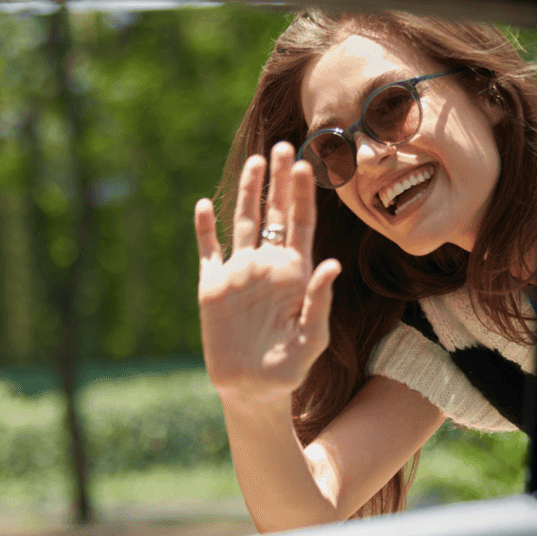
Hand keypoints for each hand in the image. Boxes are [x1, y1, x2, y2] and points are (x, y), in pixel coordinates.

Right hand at [195, 142, 342, 407]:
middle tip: (282, 146)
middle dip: (278, 181)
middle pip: (275, 214)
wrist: (253, 389)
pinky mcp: (213, 287)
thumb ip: (320, 301)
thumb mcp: (313, 337)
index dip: (302, 195)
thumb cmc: (290, 367)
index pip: (300, 224)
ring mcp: (239, 273)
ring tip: (254, 162)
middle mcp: (267, 266)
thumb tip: (332, 263)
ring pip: (244, 223)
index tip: (305, 165)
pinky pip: (209, 251)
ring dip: (248, 193)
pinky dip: (205, 229)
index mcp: (294, 273)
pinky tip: (204, 205)